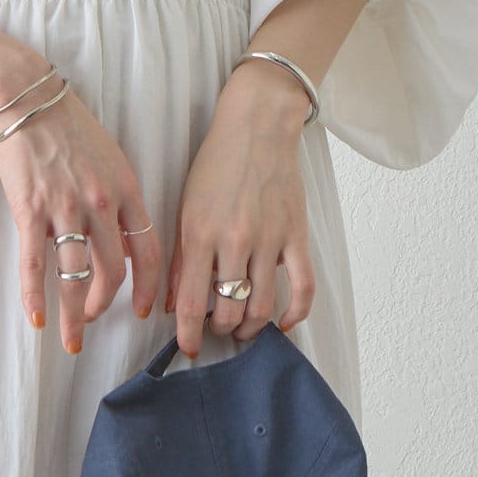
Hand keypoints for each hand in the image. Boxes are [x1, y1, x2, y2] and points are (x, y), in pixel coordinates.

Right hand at [0, 70, 162, 353]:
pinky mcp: (30, 211)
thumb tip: (120, 240)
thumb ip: (119, 199)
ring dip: (76, 313)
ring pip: (76, 276)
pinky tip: (37, 319)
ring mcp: (66, 209)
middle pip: (113, 271)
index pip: (149, 250)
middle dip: (106, 304)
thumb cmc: (68, 125)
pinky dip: (36, 297)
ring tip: (72, 337)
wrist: (27, 98)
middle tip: (95, 320)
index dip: (150, 286)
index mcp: (125, 190)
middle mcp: (101, 204)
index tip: (146, 309)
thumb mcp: (110, 158)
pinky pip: (36, 265)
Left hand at [165, 76, 314, 357]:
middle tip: (216, 329)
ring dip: (250, 327)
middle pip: (229, 310)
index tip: (188, 348)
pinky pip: (303, 286)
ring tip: (242, 328)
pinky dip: (296, 313)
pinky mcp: (296, 235)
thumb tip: (174, 303)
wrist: (258, 128)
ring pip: (262, 306)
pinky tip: (285, 323)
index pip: (192, 302)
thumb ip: (180, 257)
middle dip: (220, 331)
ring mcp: (269, 240)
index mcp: (200, 234)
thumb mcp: (184, 207)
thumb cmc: (216, 165)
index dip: (189, 334)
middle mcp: (234, 241)